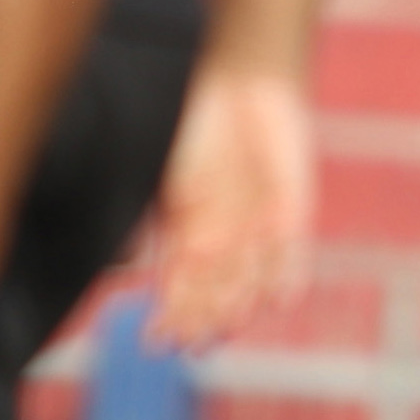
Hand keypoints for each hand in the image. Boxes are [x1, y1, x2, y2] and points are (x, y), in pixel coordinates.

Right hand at [148, 63, 317, 347]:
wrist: (240, 79)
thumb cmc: (190, 119)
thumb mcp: (160, 168)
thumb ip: (146, 214)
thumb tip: (125, 259)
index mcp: (185, 234)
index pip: (176, 286)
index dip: (168, 314)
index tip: (156, 339)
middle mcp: (222, 241)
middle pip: (213, 293)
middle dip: (202, 318)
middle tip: (193, 339)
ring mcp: (258, 230)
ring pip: (250, 282)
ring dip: (239, 305)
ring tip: (227, 324)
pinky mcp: (292, 214)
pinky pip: (293, 256)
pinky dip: (288, 278)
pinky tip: (279, 301)